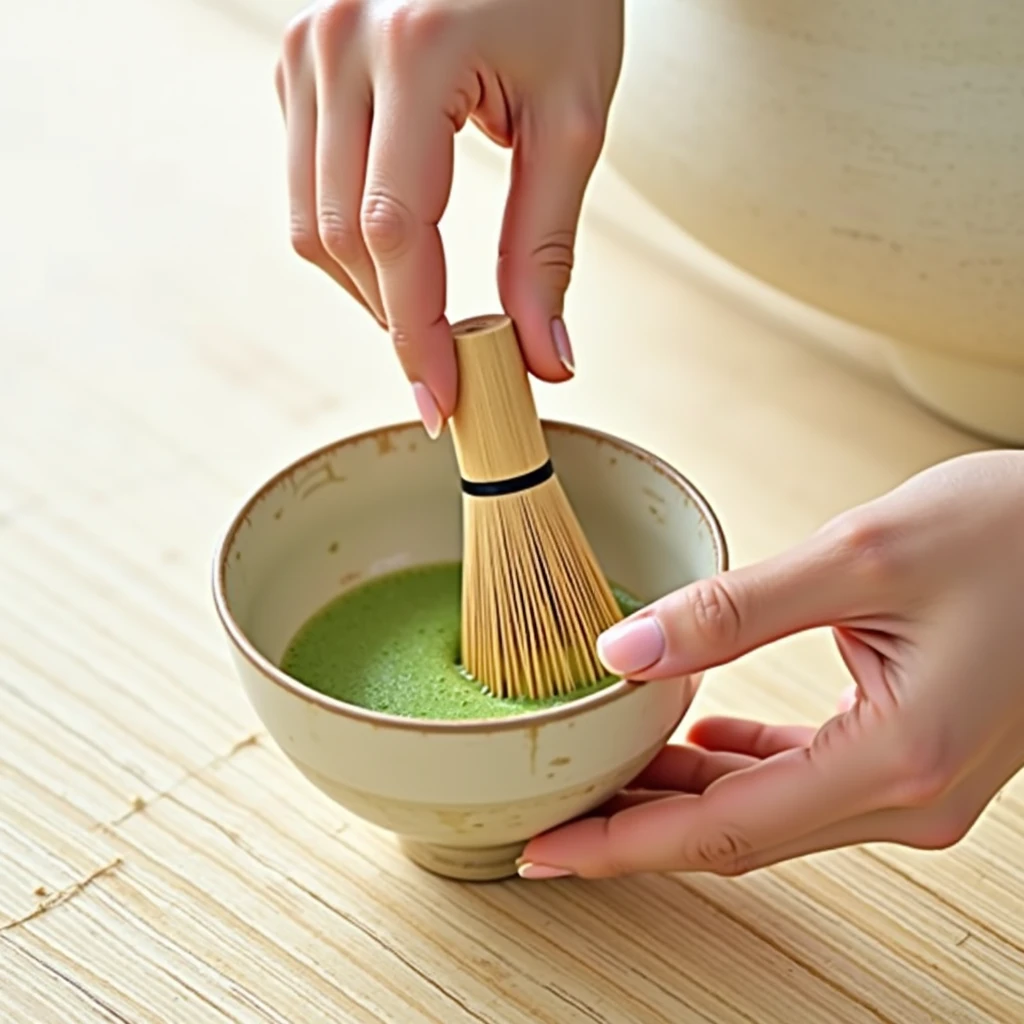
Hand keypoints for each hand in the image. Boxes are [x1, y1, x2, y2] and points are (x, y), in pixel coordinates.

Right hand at [274, 0, 623, 435]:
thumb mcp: (574, 120)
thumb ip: (548, 246)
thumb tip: (545, 359)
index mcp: (415, 51)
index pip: (394, 230)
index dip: (416, 334)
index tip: (440, 404)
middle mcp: (337, 46)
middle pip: (341, 238)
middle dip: (396, 319)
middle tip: (450, 369)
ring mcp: (303, 50)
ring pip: (309, 223)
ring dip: (368, 288)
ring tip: (427, 312)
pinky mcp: (294, 65)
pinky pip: (305, 186)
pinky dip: (348, 239)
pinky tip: (398, 246)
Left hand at [518, 449, 1023, 879]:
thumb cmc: (1012, 535)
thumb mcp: (860, 556)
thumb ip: (734, 611)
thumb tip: (623, 652)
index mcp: (896, 760)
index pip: (724, 831)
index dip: (624, 845)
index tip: (544, 851)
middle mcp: (910, 797)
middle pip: (740, 833)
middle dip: (640, 824)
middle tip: (554, 809)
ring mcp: (919, 785)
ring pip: (771, 811)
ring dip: (687, 793)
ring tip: (609, 765)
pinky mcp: (918, 755)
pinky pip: (810, 781)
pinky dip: (744, 765)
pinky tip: (699, 737)